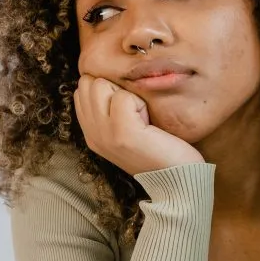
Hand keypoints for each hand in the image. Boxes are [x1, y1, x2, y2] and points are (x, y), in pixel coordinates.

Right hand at [73, 74, 205, 177]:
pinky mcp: (122, 134)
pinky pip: (124, 97)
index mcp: (91, 133)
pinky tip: (148, 123)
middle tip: (135, 113)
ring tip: (141, 118)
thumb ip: (111, 109)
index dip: (106, 88)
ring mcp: (104, 134)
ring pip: (102, 85)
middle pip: (89, 83)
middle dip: (114, 88)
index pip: (81, 90)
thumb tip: (108, 79)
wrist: (178, 181)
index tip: (127, 109)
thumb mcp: (127, 130)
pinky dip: (140, 104)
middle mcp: (92, 134)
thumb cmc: (160, 150)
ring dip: (127, 95)